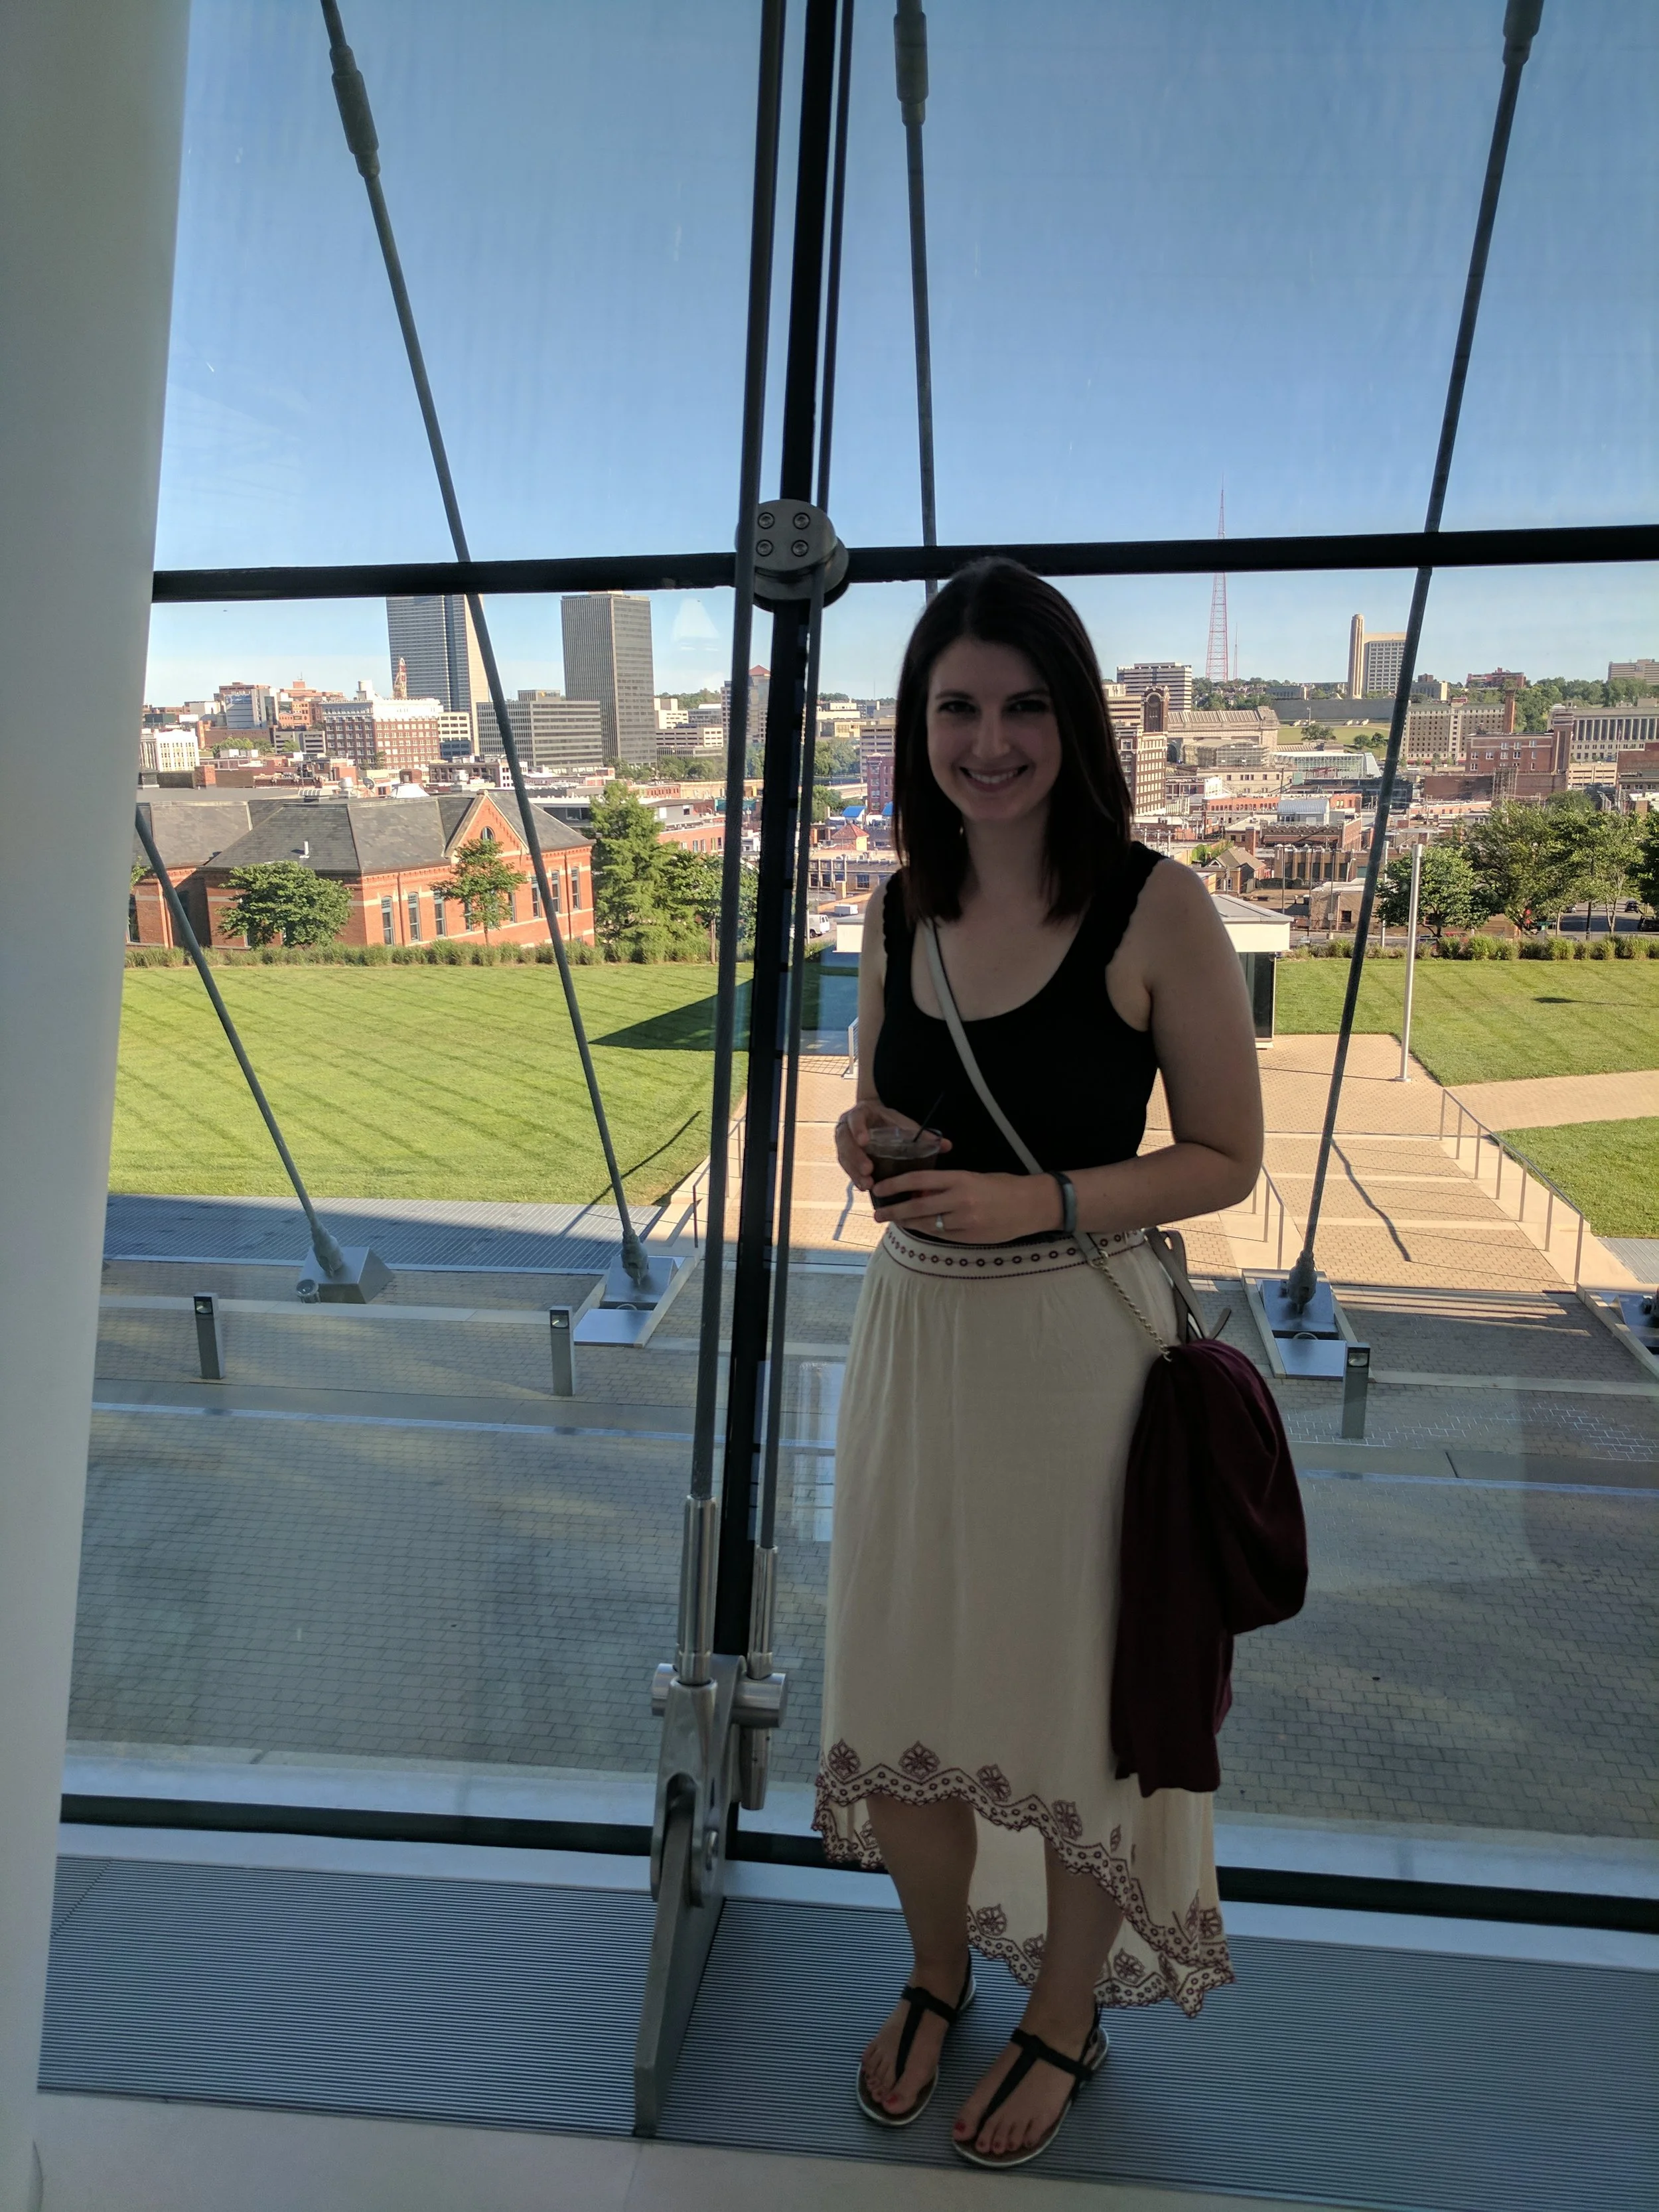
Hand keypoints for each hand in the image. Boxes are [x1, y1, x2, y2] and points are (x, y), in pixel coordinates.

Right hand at [835, 1101, 951, 1189]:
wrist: (875, 1119)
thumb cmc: (890, 1122)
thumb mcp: (904, 1124)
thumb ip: (922, 1134)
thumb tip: (947, 1145)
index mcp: (862, 1113)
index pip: (855, 1118)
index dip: (858, 1129)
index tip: (865, 1142)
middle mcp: (847, 1126)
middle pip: (844, 1140)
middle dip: (855, 1156)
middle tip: (868, 1170)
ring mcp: (844, 1141)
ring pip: (842, 1155)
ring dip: (853, 1170)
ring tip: (867, 1184)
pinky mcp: (844, 1155)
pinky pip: (845, 1166)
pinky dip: (854, 1176)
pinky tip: (864, 1187)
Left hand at [870, 1167, 1061, 1243]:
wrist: (1032, 1205)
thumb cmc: (1003, 1186)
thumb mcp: (974, 1177)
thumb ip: (948, 1184)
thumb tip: (919, 1191)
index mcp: (960, 1179)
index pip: (919, 1180)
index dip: (895, 1184)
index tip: (880, 1188)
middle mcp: (959, 1200)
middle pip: (916, 1207)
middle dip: (893, 1211)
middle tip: (877, 1213)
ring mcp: (965, 1221)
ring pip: (926, 1224)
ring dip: (908, 1223)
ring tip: (895, 1221)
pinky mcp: (970, 1237)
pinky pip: (942, 1235)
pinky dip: (928, 1231)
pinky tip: (919, 1228)